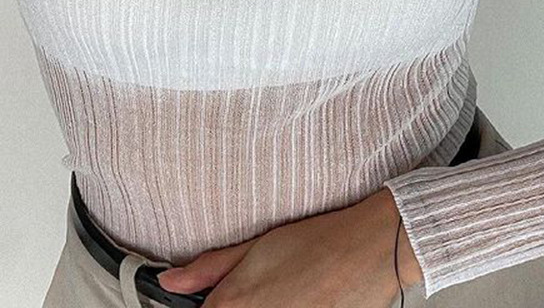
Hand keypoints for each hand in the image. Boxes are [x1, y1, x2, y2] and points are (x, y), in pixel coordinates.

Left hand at [155, 187, 423, 306]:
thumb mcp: (258, 245)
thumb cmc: (320, 241)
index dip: (203, 306)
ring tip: (288, 293)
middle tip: (264, 290)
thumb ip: (209, 268)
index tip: (212, 299)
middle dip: (236, 307)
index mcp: (231, 307)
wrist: (372, 249)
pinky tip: (304, 300)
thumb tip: (170, 281)